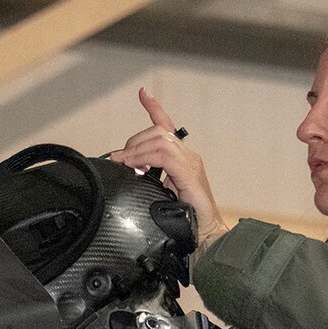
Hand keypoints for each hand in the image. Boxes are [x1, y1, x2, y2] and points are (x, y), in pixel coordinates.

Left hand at [110, 88, 230, 248]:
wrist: (207, 235)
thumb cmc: (186, 220)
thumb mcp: (163, 195)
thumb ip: (150, 181)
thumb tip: (129, 173)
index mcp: (183, 159)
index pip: (167, 126)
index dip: (154, 108)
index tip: (143, 93)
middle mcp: (189, 156)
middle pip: (158, 131)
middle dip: (134, 141)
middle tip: (120, 159)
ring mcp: (191, 163)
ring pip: (160, 139)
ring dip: (136, 149)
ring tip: (123, 163)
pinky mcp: (190, 174)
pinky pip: (164, 156)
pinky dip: (145, 158)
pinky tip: (135, 167)